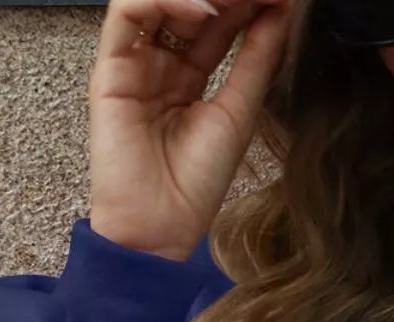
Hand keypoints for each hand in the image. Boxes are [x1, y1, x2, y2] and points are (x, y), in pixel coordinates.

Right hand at [86, 0, 293, 260]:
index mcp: (189, 75)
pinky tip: (204, 10)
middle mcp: (159, 62)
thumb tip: (283, 12)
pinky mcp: (110, 67)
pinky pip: (128, 12)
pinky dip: (165, 0)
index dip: (248, 6)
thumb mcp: (239, 112)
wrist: (160, 226)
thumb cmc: (197, 183)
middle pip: (190, 4)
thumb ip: (258, 60)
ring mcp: (134, 62)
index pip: (219, 22)